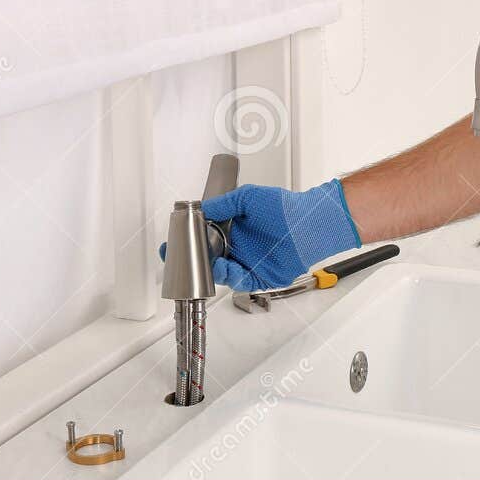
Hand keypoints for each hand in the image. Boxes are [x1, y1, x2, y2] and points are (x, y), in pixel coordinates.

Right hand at [168, 179, 361, 291]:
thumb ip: (223, 204)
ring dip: (212, 271)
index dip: (186, 245)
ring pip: (221, 274)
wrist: (309, 223)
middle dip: (192, 264)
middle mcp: (238, 248)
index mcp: (232, 230)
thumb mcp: (248, 197)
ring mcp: (248, 263)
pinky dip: (231, 278)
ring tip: (210, 264)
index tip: (171, 246)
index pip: (202, 240)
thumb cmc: (284, 208)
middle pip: (208, 261)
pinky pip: (240, 282)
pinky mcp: (260, 277)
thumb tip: (202, 209)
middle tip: (181, 261)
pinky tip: (227, 269)